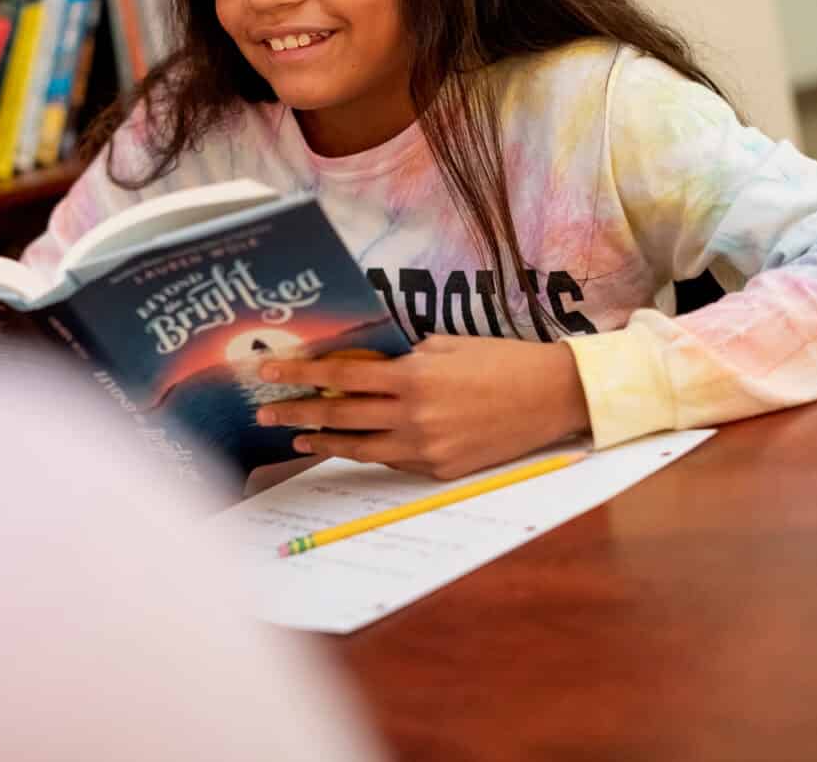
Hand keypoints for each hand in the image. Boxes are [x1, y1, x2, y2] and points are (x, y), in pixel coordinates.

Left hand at [255, 336, 590, 480]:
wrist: (553, 397)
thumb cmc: (501, 361)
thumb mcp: (447, 345)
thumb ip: (403, 358)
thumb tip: (363, 368)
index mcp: (414, 377)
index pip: (342, 376)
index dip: (301, 374)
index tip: (269, 372)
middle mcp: (415, 416)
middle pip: (340, 416)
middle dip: (297, 413)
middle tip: (264, 413)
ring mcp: (427, 448)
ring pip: (360, 447)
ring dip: (324, 442)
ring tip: (296, 439)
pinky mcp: (441, 470)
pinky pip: (393, 460)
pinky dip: (368, 451)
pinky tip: (347, 446)